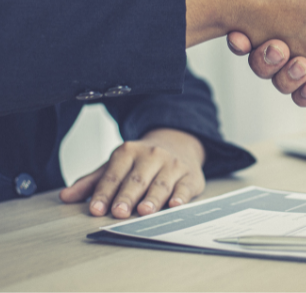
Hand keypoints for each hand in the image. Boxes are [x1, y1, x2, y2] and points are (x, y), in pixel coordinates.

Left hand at [59, 128, 205, 217]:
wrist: (178, 143)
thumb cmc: (142, 161)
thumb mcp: (116, 165)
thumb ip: (92, 182)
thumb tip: (65, 196)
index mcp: (129, 151)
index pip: (114, 175)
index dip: (104, 193)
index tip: (97, 209)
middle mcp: (152, 155)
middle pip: (137, 180)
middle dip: (127, 197)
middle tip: (119, 213)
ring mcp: (173, 165)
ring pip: (161, 184)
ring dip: (152, 199)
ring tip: (144, 211)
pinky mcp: (190, 176)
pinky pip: (184, 188)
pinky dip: (181, 197)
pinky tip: (175, 205)